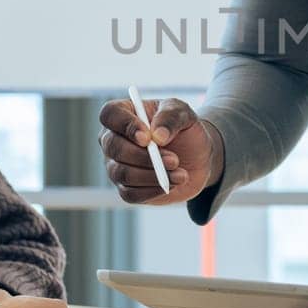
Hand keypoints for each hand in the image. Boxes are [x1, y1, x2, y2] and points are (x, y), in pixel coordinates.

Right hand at [98, 97, 216, 204]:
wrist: (197, 155)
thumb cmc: (184, 128)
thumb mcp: (184, 113)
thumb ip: (171, 117)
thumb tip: (157, 135)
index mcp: (123, 113)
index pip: (110, 114)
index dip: (125, 125)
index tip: (148, 137)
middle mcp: (113, 139)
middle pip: (113, 147)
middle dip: (144, 156)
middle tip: (173, 160)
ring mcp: (116, 165)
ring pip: (122, 173)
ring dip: (152, 175)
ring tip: (181, 174)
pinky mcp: (126, 188)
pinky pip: (130, 194)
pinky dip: (153, 190)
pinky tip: (173, 184)